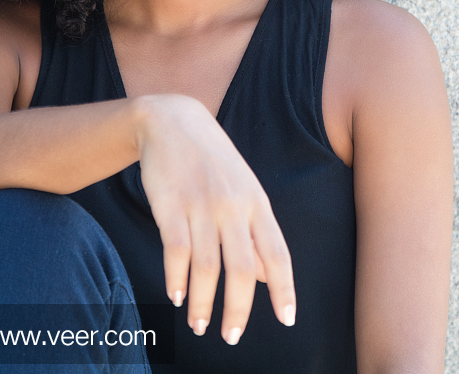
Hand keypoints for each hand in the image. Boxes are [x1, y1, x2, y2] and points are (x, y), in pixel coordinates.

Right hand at [132, 93, 295, 343]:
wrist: (172, 121)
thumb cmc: (213, 162)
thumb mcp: (244, 191)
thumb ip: (255, 234)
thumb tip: (266, 278)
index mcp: (258, 203)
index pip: (277, 253)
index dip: (284, 289)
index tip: (287, 320)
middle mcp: (234, 206)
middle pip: (242, 269)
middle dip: (238, 309)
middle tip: (232, 337)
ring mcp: (201, 205)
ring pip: (206, 266)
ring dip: (202, 302)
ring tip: (200, 325)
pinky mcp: (170, 205)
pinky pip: (175, 250)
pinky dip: (176, 279)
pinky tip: (176, 296)